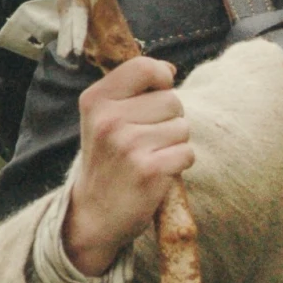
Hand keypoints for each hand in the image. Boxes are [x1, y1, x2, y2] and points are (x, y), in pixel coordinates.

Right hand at [61, 57, 195, 276]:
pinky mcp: (149, 171)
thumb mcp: (104, 119)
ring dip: (175, 144)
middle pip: (172, 100)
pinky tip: (158, 173)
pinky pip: (187, 153)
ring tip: (149, 157)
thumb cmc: (108, 161)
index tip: (156, 95)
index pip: (145, 67)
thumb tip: (170, 69)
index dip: (161, 79)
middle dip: (169, 119)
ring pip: (183, 127)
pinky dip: (179, 164)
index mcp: (95, 100)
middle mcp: (109, 120)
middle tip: (146, 141)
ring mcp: (128, 146)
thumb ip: (134, 91)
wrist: (94, 215)